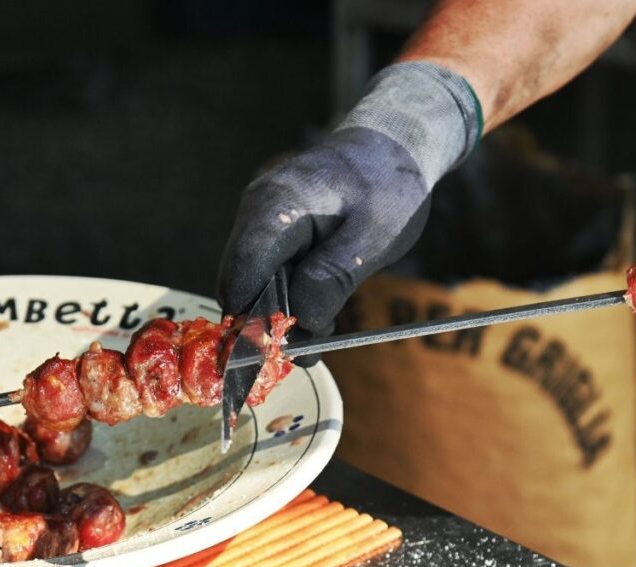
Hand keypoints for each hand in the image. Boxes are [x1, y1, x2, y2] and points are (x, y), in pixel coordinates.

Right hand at [217, 62, 481, 353]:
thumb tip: (301, 321)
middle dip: (269, 324)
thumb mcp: (374, 238)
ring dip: (282, 314)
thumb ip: (333, 278)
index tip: (279, 353)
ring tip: (322, 334)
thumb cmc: (389, 187)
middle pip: (242, 285)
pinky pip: (269, 273)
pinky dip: (289, 297)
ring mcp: (261, 220)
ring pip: (254, 283)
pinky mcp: (273, 231)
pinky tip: (319, 310)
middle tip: (311, 352)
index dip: (251, 321)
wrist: (394, 145)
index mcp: (276, 207)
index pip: (241, 275)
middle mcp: (256, 211)